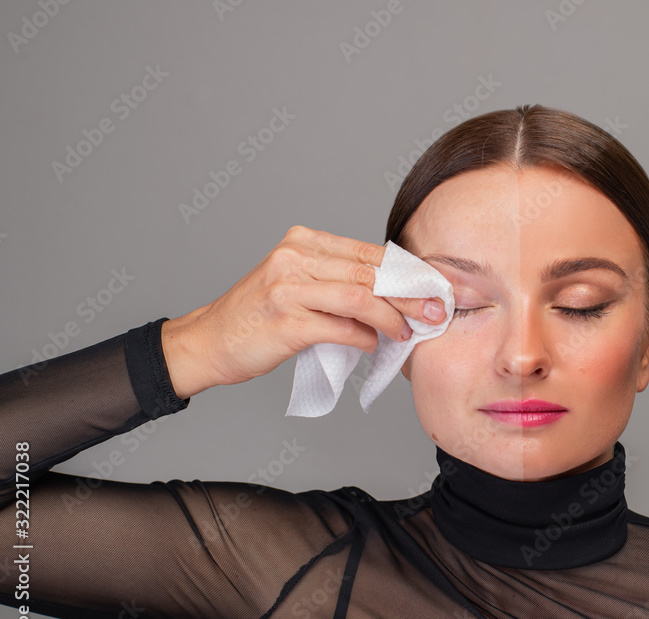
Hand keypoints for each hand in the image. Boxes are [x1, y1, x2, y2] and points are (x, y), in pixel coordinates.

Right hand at [161, 226, 446, 398]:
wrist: (209, 341)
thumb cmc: (261, 315)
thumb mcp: (298, 281)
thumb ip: (339, 279)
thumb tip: (398, 293)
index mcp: (303, 241)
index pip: (368, 253)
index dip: (407, 272)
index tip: (435, 287)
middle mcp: (294, 258)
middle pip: (369, 274)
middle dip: (409, 294)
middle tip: (436, 311)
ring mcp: (287, 289)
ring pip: (358, 298)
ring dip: (391, 317)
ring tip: (406, 332)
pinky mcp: (284, 322)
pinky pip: (339, 328)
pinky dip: (363, 337)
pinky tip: (372, 344)